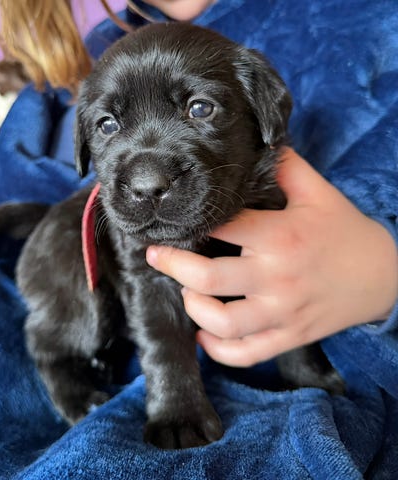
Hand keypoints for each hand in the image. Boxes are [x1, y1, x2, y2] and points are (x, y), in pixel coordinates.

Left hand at [146, 148, 397, 366]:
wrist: (385, 276)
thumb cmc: (345, 232)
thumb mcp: (319, 193)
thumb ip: (286, 167)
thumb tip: (260, 142)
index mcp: (279, 236)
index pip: (221, 227)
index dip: (190, 222)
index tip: (171, 220)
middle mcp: (277, 277)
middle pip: (208, 279)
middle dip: (172, 265)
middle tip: (156, 255)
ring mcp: (282, 312)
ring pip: (222, 322)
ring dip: (193, 308)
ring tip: (186, 293)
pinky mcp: (289, 336)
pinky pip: (246, 354)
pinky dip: (217, 349)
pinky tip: (203, 333)